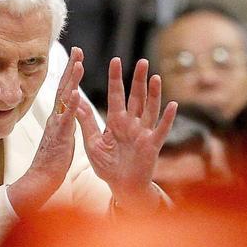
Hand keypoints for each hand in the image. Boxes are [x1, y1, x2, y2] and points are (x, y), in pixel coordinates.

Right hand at [7, 48, 84, 216]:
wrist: (41, 180)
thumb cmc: (53, 162)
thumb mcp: (63, 138)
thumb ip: (66, 123)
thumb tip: (70, 112)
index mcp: (59, 118)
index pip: (66, 90)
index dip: (72, 73)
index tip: (78, 56)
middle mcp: (56, 117)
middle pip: (64, 88)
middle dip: (72, 68)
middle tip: (78, 49)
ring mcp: (56, 126)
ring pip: (65, 99)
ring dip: (72, 81)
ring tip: (80, 64)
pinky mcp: (59, 137)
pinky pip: (66, 119)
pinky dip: (71, 105)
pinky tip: (76, 93)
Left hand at [74, 57, 177, 211]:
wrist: (121, 187)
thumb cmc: (108, 166)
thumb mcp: (93, 143)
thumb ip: (86, 122)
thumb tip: (74, 101)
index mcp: (116, 121)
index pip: (116, 95)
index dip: (116, 78)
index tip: (115, 60)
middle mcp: (131, 124)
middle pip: (136, 97)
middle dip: (138, 80)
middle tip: (141, 61)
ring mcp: (143, 133)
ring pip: (150, 109)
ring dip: (154, 94)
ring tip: (155, 77)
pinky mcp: (152, 145)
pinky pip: (161, 130)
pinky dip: (167, 118)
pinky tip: (173, 105)